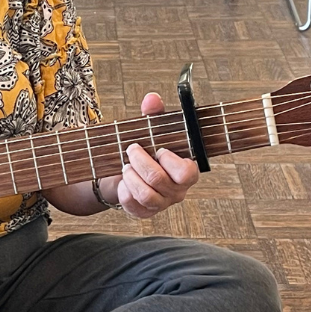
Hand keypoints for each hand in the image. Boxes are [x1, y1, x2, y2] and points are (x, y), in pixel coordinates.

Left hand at [115, 92, 199, 217]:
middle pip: (159, 180)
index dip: (170, 160)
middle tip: (131, 149)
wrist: (126, 174)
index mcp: (186, 171)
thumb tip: (151, 99)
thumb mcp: (151, 131)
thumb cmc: (146, 151)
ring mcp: (161, 204)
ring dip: (131, 177)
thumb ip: (154, 115)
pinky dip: (124, 191)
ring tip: (125, 166)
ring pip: (146, 195)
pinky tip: (123, 181)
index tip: (159, 148)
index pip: (187, 173)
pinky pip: (133, 205)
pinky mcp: (143, 212)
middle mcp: (177, 191)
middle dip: (141, 161)